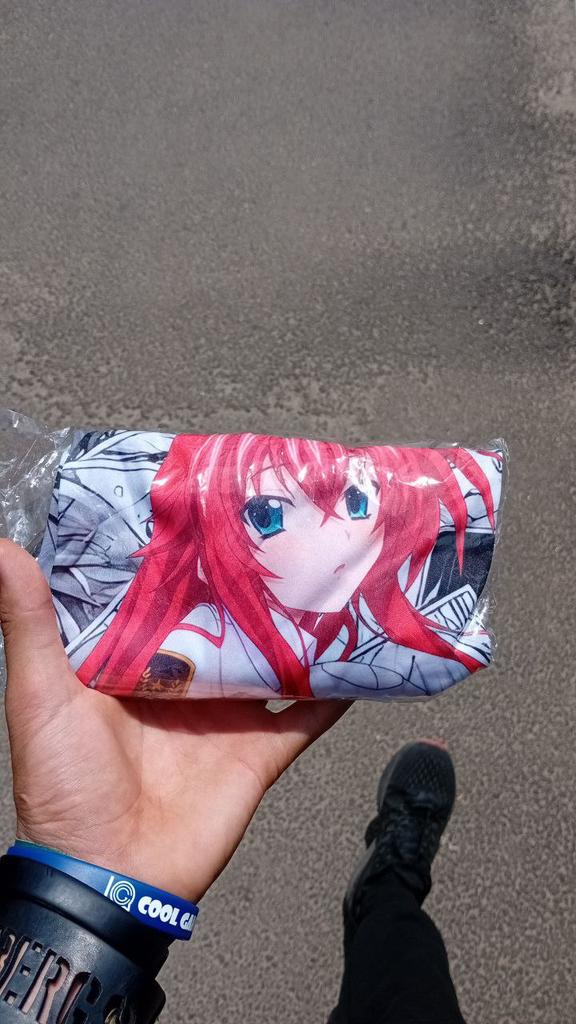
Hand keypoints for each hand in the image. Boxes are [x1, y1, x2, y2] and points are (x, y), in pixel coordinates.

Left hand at [0, 540, 349, 902]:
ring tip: (334, 573)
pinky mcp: (259, 750)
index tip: (210, 500)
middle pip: (228, 622)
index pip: (165, 596)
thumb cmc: (65, 785)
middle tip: (287, 526)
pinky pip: (307, 716)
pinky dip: (337, 691)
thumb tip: (2, 547)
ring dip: (300, 626)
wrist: (112, 877)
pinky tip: (366, 655)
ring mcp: (226, 714)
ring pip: (273, 659)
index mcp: (134, 661)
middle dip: (252, 583)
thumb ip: (30, 624)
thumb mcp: (40, 695)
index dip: (184, 555)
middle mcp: (185, 681)